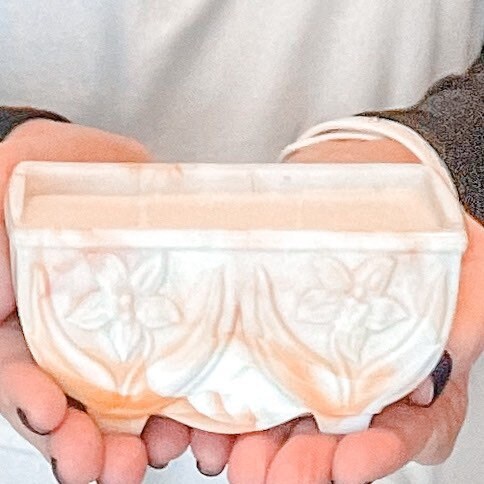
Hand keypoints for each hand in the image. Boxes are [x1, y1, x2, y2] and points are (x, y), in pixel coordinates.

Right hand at [0, 119, 177, 483]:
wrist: (107, 165)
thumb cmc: (51, 173)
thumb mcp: (11, 187)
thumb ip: (0, 238)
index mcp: (24, 318)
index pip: (17, 377)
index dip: (30, 404)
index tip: (51, 416)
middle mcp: (72, 338)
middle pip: (72, 406)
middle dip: (88, 443)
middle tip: (114, 467)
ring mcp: (123, 335)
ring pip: (128, 401)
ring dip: (142, 436)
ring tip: (164, 452)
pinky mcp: (168, 325)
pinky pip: (180, 370)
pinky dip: (191, 402)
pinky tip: (204, 420)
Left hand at [224, 138, 482, 482]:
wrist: (354, 180)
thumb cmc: (410, 220)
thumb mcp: (461, 256)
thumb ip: (466, 312)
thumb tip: (436, 373)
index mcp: (407, 369)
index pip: (404, 428)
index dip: (381, 452)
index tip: (354, 460)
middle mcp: (352, 375)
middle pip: (333, 438)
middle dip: (305, 462)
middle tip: (277, 473)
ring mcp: (302, 357)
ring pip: (280, 419)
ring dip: (256, 446)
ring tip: (232, 457)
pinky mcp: (260, 336)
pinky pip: (237, 378)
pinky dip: (217, 408)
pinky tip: (201, 422)